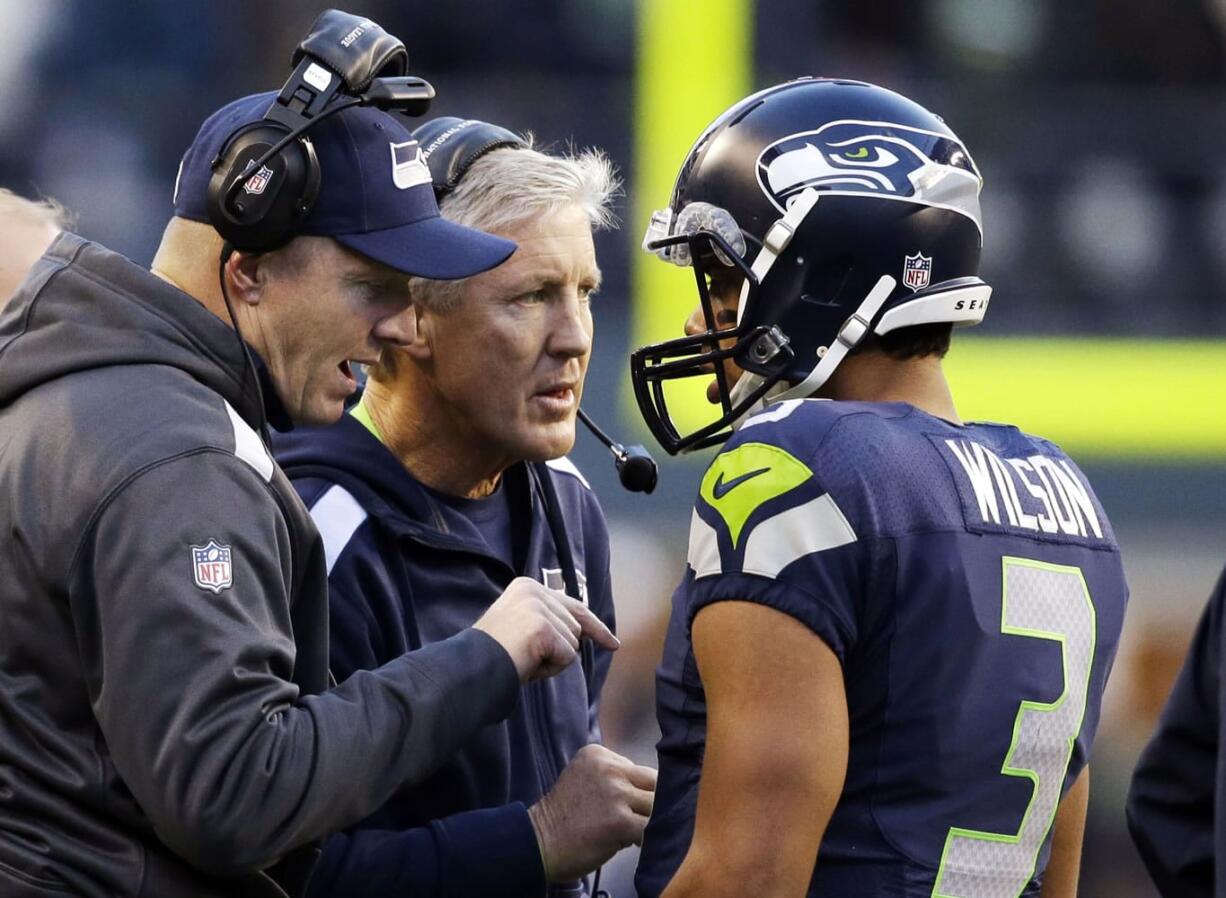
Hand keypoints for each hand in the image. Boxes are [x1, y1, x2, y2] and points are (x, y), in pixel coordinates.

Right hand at [473, 577, 617, 681]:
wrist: (471, 667)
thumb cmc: (493, 655)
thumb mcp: (521, 627)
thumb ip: (548, 621)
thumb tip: (585, 632)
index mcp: (527, 586)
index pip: (573, 605)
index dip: (595, 628)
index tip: (613, 643)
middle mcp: (535, 591)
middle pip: (576, 627)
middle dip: (560, 650)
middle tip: (526, 656)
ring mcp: (539, 609)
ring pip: (573, 644)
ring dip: (553, 660)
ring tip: (524, 659)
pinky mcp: (543, 628)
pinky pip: (567, 657)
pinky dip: (551, 669)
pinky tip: (528, 664)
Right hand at [528, 744, 657, 881]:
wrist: (539, 844)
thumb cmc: (564, 818)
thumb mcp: (584, 779)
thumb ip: (613, 777)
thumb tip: (653, 791)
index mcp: (598, 754)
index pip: (638, 769)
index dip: (638, 792)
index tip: (623, 807)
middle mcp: (608, 768)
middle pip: (654, 782)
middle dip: (651, 803)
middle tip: (637, 820)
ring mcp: (615, 793)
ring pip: (657, 805)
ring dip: (650, 821)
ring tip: (631, 832)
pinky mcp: (620, 820)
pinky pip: (652, 828)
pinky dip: (648, 839)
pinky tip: (632, 843)